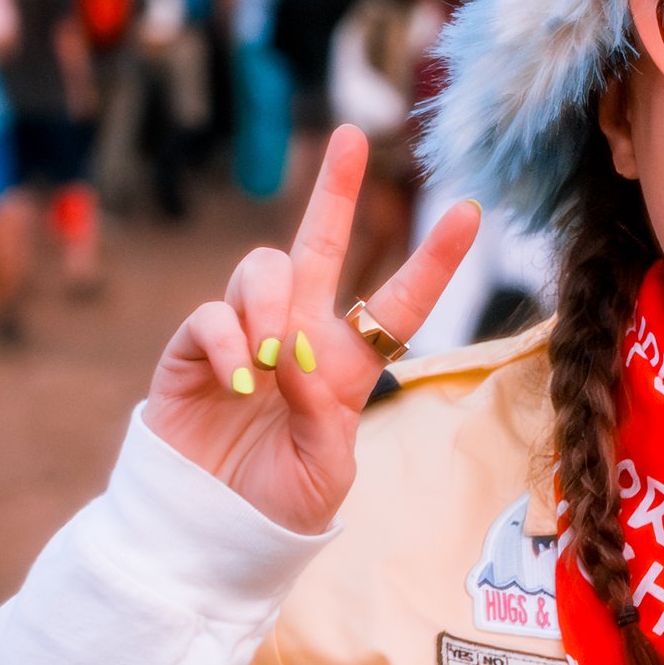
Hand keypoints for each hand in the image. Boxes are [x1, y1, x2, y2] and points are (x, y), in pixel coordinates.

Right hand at [145, 129, 481, 534]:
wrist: (209, 530)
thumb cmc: (277, 503)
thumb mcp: (326, 474)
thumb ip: (326, 420)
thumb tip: (299, 359)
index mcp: (348, 364)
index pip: (398, 303)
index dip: (434, 260)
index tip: (471, 212)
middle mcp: (298, 335)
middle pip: (317, 243)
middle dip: (334, 188)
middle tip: (351, 134)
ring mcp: (244, 335)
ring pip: (263, 269)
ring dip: (272, 305)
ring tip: (274, 356)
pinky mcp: (191, 351)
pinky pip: (210, 315)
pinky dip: (228, 340)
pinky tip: (240, 378)